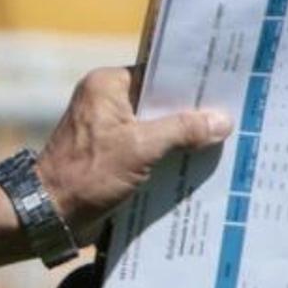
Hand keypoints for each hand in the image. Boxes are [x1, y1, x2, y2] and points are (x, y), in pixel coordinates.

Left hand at [33, 66, 232, 239]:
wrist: (50, 215)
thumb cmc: (87, 175)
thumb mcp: (140, 149)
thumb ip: (182, 131)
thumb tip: (222, 120)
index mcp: (107, 85)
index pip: (160, 72)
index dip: (193, 80)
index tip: (229, 82)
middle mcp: (106, 100)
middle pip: (161, 99)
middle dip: (193, 110)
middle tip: (237, 111)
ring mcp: (109, 127)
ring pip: (157, 124)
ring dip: (184, 135)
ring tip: (228, 135)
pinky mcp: (112, 152)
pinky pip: (149, 145)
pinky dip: (170, 153)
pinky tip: (201, 159)